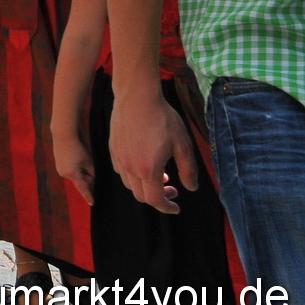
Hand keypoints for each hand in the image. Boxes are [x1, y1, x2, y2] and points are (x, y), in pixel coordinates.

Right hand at [53, 130, 96, 206]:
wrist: (63, 135)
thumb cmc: (77, 148)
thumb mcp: (88, 161)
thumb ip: (91, 172)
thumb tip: (92, 179)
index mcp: (72, 174)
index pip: (83, 188)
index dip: (88, 196)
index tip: (92, 203)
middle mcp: (64, 174)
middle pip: (80, 181)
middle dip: (87, 177)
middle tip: (90, 165)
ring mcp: (60, 169)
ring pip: (75, 175)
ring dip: (81, 172)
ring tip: (81, 159)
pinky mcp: (58, 164)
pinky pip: (70, 171)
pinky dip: (75, 168)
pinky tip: (75, 158)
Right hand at [110, 90, 200, 214]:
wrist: (137, 97)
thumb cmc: (162, 119)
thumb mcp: (183, 144)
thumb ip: (188, 170)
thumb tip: (191, 188)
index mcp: (148, 169)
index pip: (155, 200)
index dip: (167, 207)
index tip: (177, 207)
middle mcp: (130, 167)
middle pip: (141, 196)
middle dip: (158, 198)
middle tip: (172, 189)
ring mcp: (119, 157)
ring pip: (129, 184)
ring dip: (145, 187)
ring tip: (159, 175)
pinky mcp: (113, 148)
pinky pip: (121, 171)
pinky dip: (133, 175)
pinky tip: (142, 163)